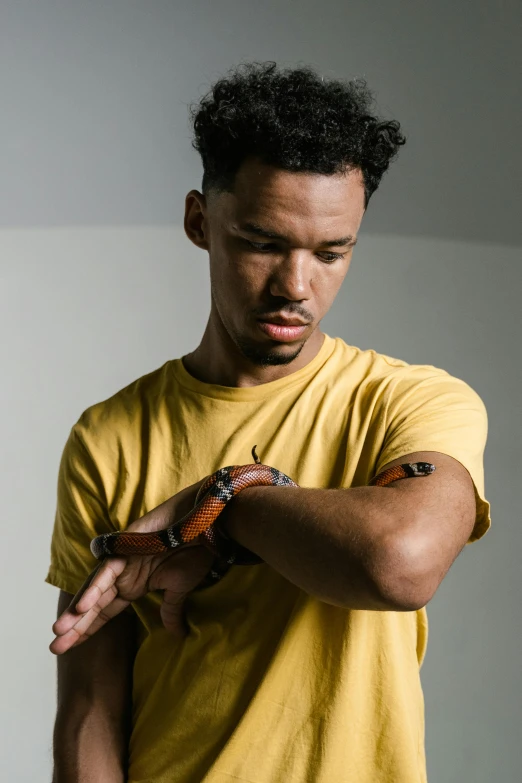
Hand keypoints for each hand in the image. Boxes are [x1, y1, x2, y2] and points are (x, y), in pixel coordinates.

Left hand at [50, 478, 214, 654]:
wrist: (207, 525)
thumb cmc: (196, 551)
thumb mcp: (181, 588)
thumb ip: (171, 610)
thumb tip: (177, 634)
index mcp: (134, 585)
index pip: (105, 612)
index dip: (89, 629)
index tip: (70, 648)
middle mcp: (123, 574)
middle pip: (93, 605)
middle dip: (75, 626)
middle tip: (55, 648)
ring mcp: (121, 560)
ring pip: (93, 590)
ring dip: (76, 611)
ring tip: (59, 633)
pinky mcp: (124, 546)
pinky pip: (106, 571)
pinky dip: (94, 588)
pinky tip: (81, 607)